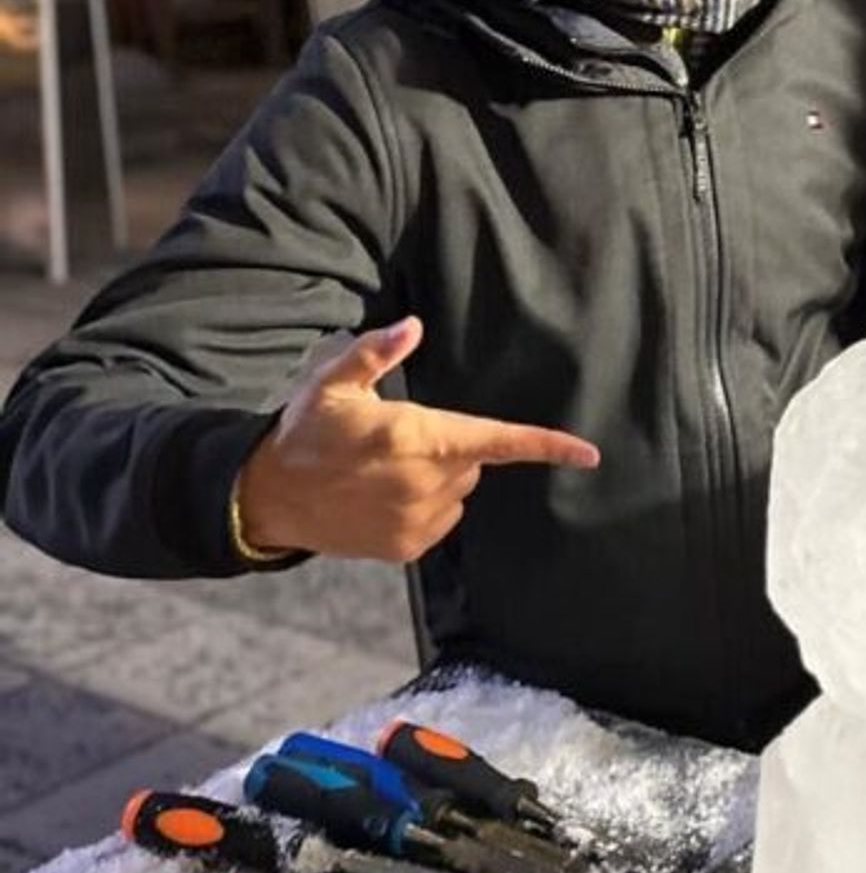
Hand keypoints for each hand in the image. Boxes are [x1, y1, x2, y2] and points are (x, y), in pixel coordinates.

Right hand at [234, 316, 599, 563]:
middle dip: (450, 446)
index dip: (546, 445)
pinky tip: (382, 495)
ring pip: (458, 491)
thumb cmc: (306, 431)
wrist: (270, 497)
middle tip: (400, 438)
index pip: (495, 440)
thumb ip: (375, 353)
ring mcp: (416, 520)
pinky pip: (440, 518)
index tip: (588, 454)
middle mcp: (423, 483)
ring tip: (384, 468)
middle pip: (472, 460)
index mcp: (414, 437)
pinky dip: (424, 505)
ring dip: (437, 477)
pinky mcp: (406, 547)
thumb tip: (412, 325)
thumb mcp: (332, 381)